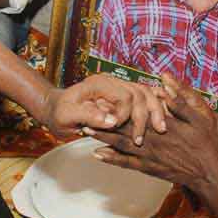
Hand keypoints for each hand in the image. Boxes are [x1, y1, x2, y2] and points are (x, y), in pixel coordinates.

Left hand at [43, 73, 167, 144]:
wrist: (55, 109)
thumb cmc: (59, 112)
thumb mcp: (68, 114)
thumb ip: (89, 115)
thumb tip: (112, 121)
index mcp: (99, 83)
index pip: (125, 95)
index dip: (126, 114)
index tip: (118, 128)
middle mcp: (112, 82)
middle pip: (141, 92)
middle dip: (148, 114)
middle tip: (147, 134)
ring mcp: (119, 88)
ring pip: (147, 94)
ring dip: (156, 111)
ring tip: (161, 128)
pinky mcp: (123, 97)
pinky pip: (145, 98)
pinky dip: (156, 107)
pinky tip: (162, 119)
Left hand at [89, 74, 217, 191]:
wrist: (208, 174)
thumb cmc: (206, 144)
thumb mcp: (199, 118)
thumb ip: (180, 104)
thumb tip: (164, 88)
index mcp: (162, 125)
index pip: (136, 113)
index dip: (118, 106)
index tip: (102, 97)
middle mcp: (152, 140)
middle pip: (123, 128)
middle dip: (103, 121)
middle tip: (85, 112)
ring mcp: (149, 156)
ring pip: (121, 145)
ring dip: (102, 137)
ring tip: (85, 130)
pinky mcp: (149, 168)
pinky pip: (127, 163)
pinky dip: (111, 159)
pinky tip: (97, 155)